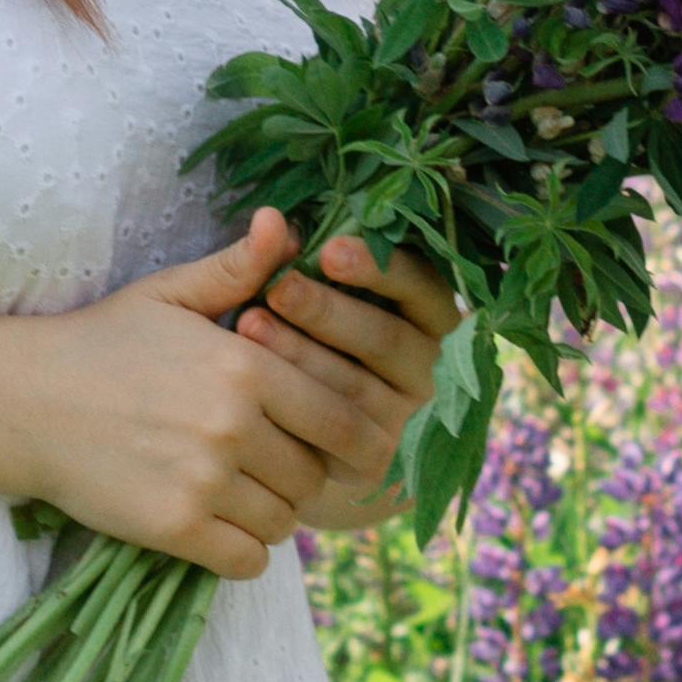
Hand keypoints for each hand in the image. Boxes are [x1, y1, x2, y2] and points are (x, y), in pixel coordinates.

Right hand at [0, 211, 451, 578]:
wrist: (23, 400)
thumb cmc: (101, 341)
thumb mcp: (170, 293)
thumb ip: (237, 267)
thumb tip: (283, 224)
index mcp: (245, 365)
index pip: (340, 417)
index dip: (340, 431)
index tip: (323, 436)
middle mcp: (232, 426)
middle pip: (314, 473)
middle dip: (303, 471)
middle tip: (273, 462)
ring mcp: (203, 481)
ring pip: (284, 519)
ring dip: (272, 512)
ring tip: (242, 491)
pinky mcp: (174, 528)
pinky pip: (248, 560)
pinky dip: (243, 550)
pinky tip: (220, 526)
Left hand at [233, 219, 456, 528]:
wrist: (293, 436)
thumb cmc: (301, 340)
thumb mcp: (298, 297)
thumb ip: (284, 262)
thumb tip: (268, 219)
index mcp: (425, 315)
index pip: (418, 286)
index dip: (378, 268)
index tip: (327, 250)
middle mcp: (431, 367)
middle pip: (388, 338)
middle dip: (329, 311)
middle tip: (279, 288)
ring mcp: (407, 420)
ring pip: (360, 387)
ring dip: (305, 356)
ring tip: (250, 325)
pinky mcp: (378, 462)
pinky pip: (342, 436)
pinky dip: (299, 409)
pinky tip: (258, 389)